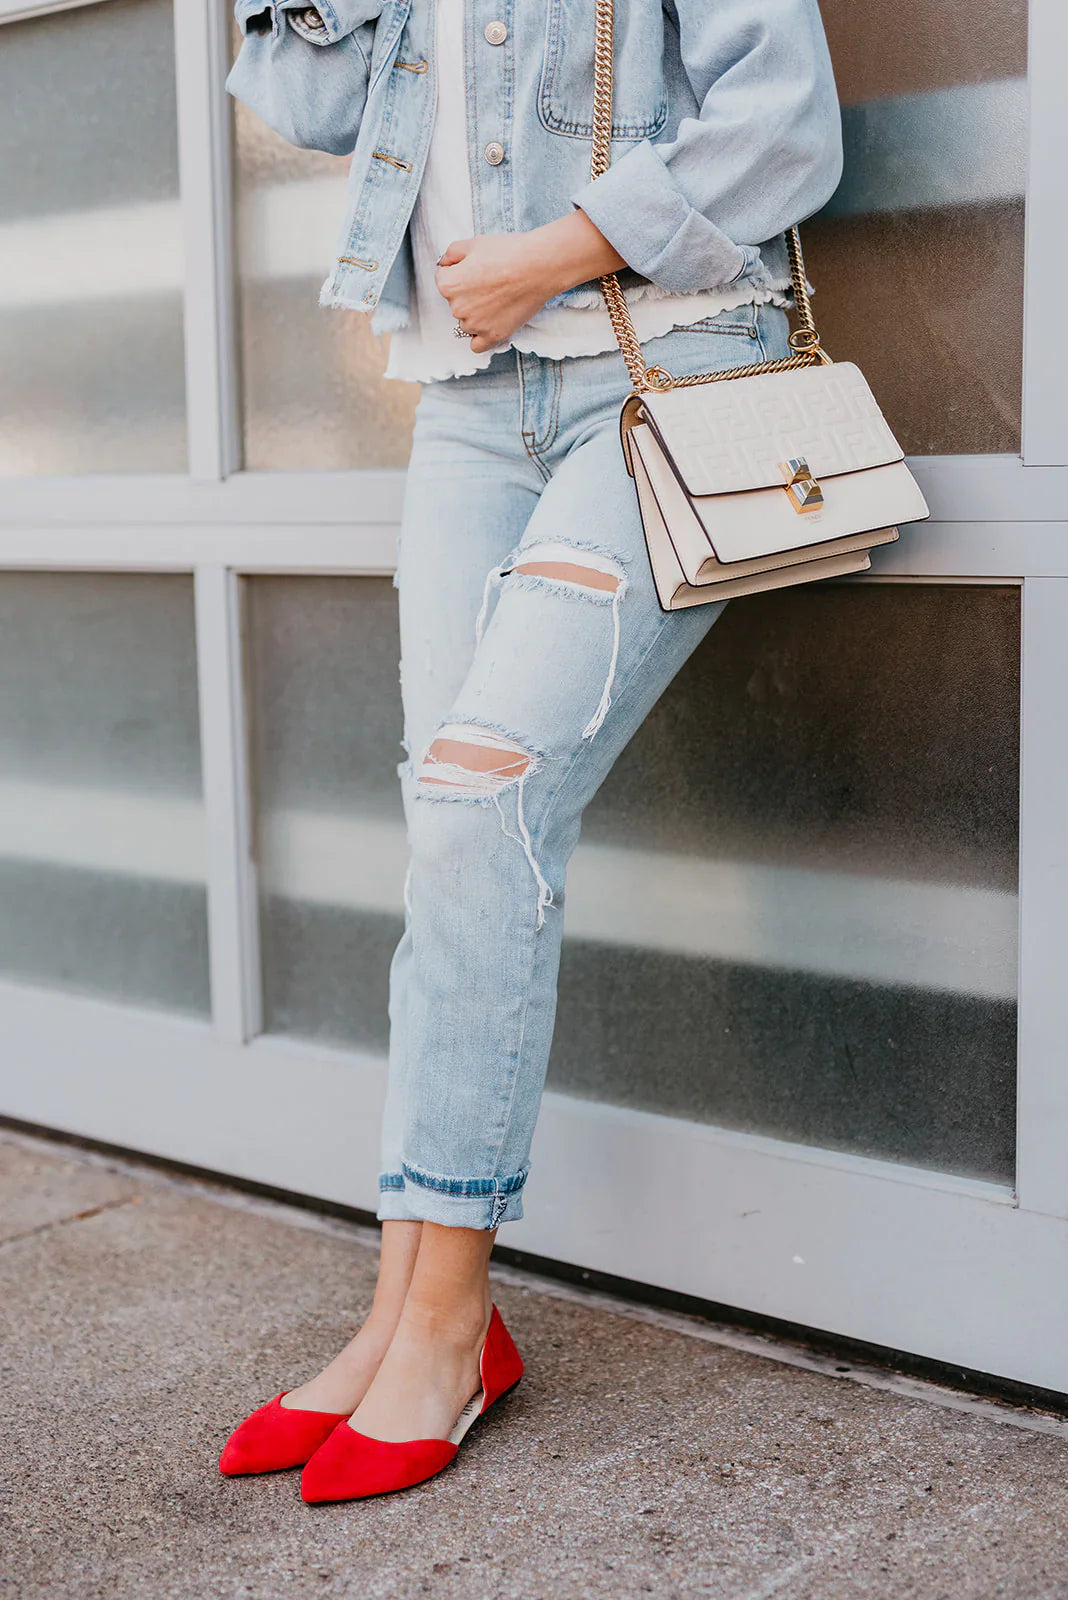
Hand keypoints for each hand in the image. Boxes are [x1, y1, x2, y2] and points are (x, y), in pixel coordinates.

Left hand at [435, 210, 625, 353]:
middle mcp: (457, 309)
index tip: (477, 269)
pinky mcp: (493, 336)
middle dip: (468, 294)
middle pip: (455, 303)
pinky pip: (477, 345)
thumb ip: (450, 254)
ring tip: (497, 299)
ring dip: (477, 315)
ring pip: (467, 323)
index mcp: (448, 285)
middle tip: (490, 282)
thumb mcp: (473, 243)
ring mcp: (475, 325)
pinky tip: (491, 323)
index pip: (443, 280)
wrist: (538, 266)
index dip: (460, 271)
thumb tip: (443, 264)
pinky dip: (481, 336)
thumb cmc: (508, 252)